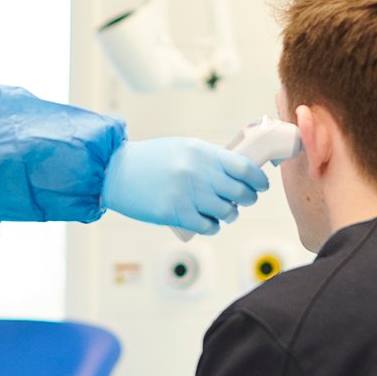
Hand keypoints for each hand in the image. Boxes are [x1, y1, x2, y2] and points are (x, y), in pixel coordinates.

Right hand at [103, 137, 268, 235]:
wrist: (115, 171)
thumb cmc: (152, 159)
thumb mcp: (184, 148)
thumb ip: (210, 159)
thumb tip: (240, 173)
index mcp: (202, 152)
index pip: (244, 168)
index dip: (258, 180)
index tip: (260, 186)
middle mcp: (197, 172)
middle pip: (240, 192)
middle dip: (247, 199)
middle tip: (244, 200)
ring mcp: (186, 193)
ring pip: (226, 212)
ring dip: (230, 214)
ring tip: (225, 212)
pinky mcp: (174, 213)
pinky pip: (208, 226)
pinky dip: (213, 226)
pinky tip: (209, 222)